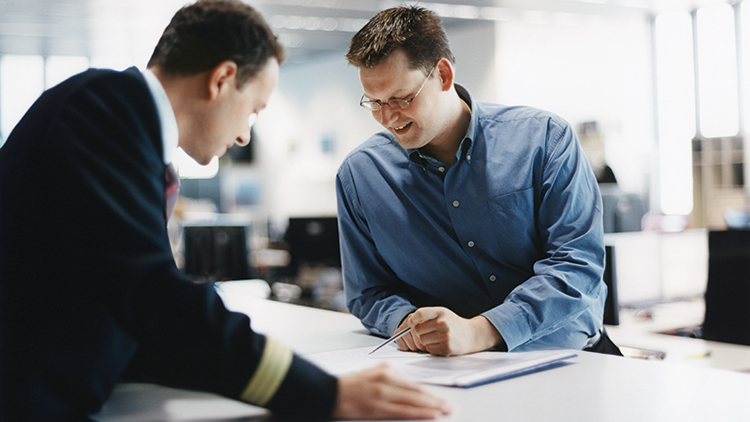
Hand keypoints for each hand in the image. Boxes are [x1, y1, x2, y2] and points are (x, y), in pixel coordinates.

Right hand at [333, 364, 453, 419]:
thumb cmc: (348, 386)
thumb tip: (405, 384)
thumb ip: (388, 376)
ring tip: (445, 411)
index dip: (430, 393)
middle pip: (417, 392)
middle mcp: (386, 380)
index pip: (413, 384)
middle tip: (450, 407)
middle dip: (436, 401)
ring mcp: (382, 394)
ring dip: (432, 407)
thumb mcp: (370, 374)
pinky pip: (403, 411)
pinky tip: (430, 414)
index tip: (441, 399)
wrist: (326, 392)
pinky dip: (419, 412)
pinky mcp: (376, 407)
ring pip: (413, 401)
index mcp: (385, 371)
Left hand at [395, 307, 502, 355]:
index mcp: (440, 312)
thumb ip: (426, 316)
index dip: (412, 320)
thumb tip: (408, 324)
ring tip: (436, 338)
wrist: (472, 335)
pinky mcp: (446, 348)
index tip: (410, 323)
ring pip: (422, 341)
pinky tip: (441, 344)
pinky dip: (432, 348)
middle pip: (417, 330)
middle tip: (428, 333)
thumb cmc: (453, 324)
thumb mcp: (442, 314)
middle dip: (419, 333)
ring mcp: (445, 336)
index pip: (420, 314)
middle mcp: (443, 323)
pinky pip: (429, 349)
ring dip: (425, 341)